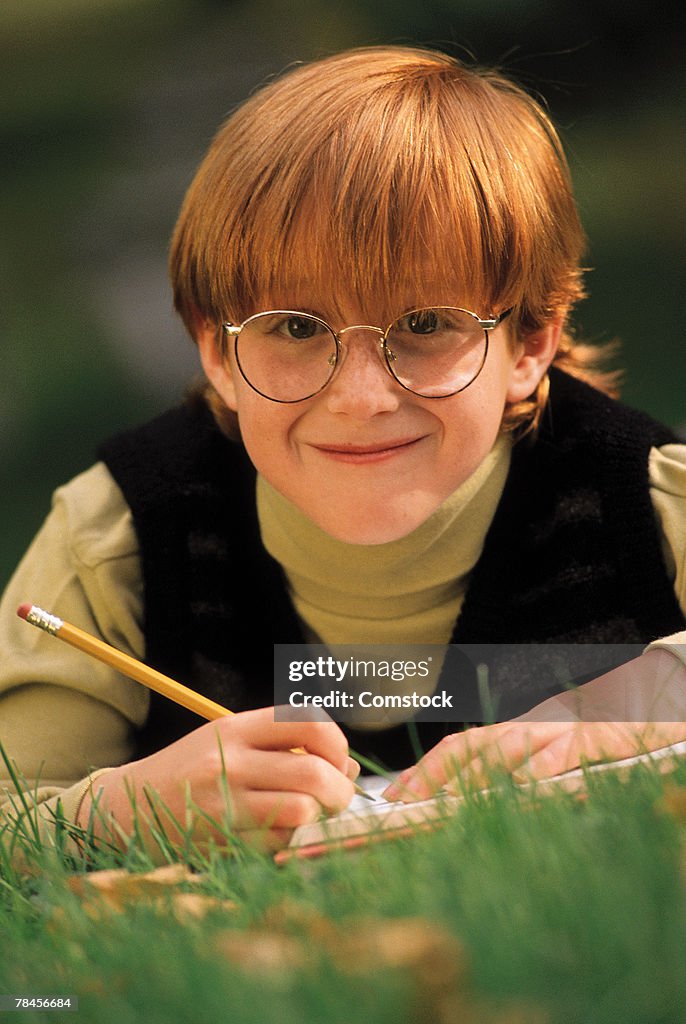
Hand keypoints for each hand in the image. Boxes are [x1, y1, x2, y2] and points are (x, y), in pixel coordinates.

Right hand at [78, 707, 357, 851]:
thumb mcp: (230, 742)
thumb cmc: (191, 771)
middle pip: (314, 772)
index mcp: (236, 728)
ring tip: (313, 818)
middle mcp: (229, 761)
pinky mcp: (219, 843)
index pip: (307, 721)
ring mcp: (222, 804)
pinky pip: (278, 845)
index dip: (337, 742)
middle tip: (337, 799)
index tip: (337, 759)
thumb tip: (349, 765)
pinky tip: (281, 836)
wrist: (125, 808)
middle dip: (341, 791)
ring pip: (302, 811)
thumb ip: (286, 746)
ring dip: (320, 819)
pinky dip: (291, 842)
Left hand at [383, 648, 685, 800]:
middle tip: (405, 803)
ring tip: (449, 801)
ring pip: (510, 746)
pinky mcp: (595, 740)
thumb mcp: (541, 759)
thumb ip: (506, 775)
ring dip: (476, 775)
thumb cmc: (586, 746)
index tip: (392, 796)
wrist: (641, 716)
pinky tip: (523, 787)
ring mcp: (560, 732)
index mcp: (512, 735)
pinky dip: (542, 769)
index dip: (423, 770)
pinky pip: (564, 753)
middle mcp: (529, 729)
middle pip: (472, 745)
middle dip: (433, 773)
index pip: (458, 748)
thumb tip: (458, 803)